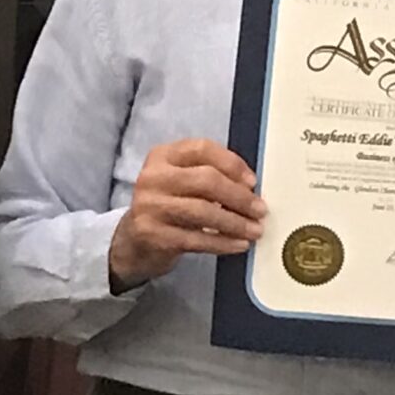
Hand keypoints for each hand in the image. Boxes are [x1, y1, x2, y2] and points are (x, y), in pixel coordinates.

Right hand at [108, 140, 266, 288]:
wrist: (133, 241)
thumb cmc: (168, 207)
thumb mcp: (181, 182)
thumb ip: (209, 176)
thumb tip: (250, 188)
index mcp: (162, 156)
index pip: (202, 149)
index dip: (232, 164)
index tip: (252, 182)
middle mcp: (153, 177)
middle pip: (206, 180)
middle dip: (239, 197)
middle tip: (260, 210)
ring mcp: (151, 206)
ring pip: (203, 211)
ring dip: (235, 222)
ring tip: (254, 230)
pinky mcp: (153, 235)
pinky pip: (196, 239)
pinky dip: (223, 242)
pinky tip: (238, 245)